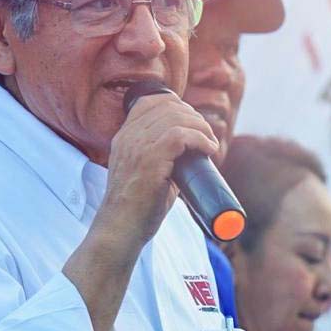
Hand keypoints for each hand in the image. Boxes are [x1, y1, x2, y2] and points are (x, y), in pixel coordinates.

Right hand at [96, 91, 218, 247]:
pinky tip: (208, 150)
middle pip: (167, 106)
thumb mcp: (145, 173)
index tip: (193, 124)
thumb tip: (192, 155)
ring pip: (176, 117)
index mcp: (124, 137)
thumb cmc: (138, 208)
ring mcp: (137, 146)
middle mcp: (128, 136)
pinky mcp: (150, 159)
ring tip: (210, 145)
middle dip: (194, 117)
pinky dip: (200, 139)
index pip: (150, 101)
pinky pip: (181, 135)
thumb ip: (162, 158)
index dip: (177, 106)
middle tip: (206, 137)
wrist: (121, 229)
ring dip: (201, 128)